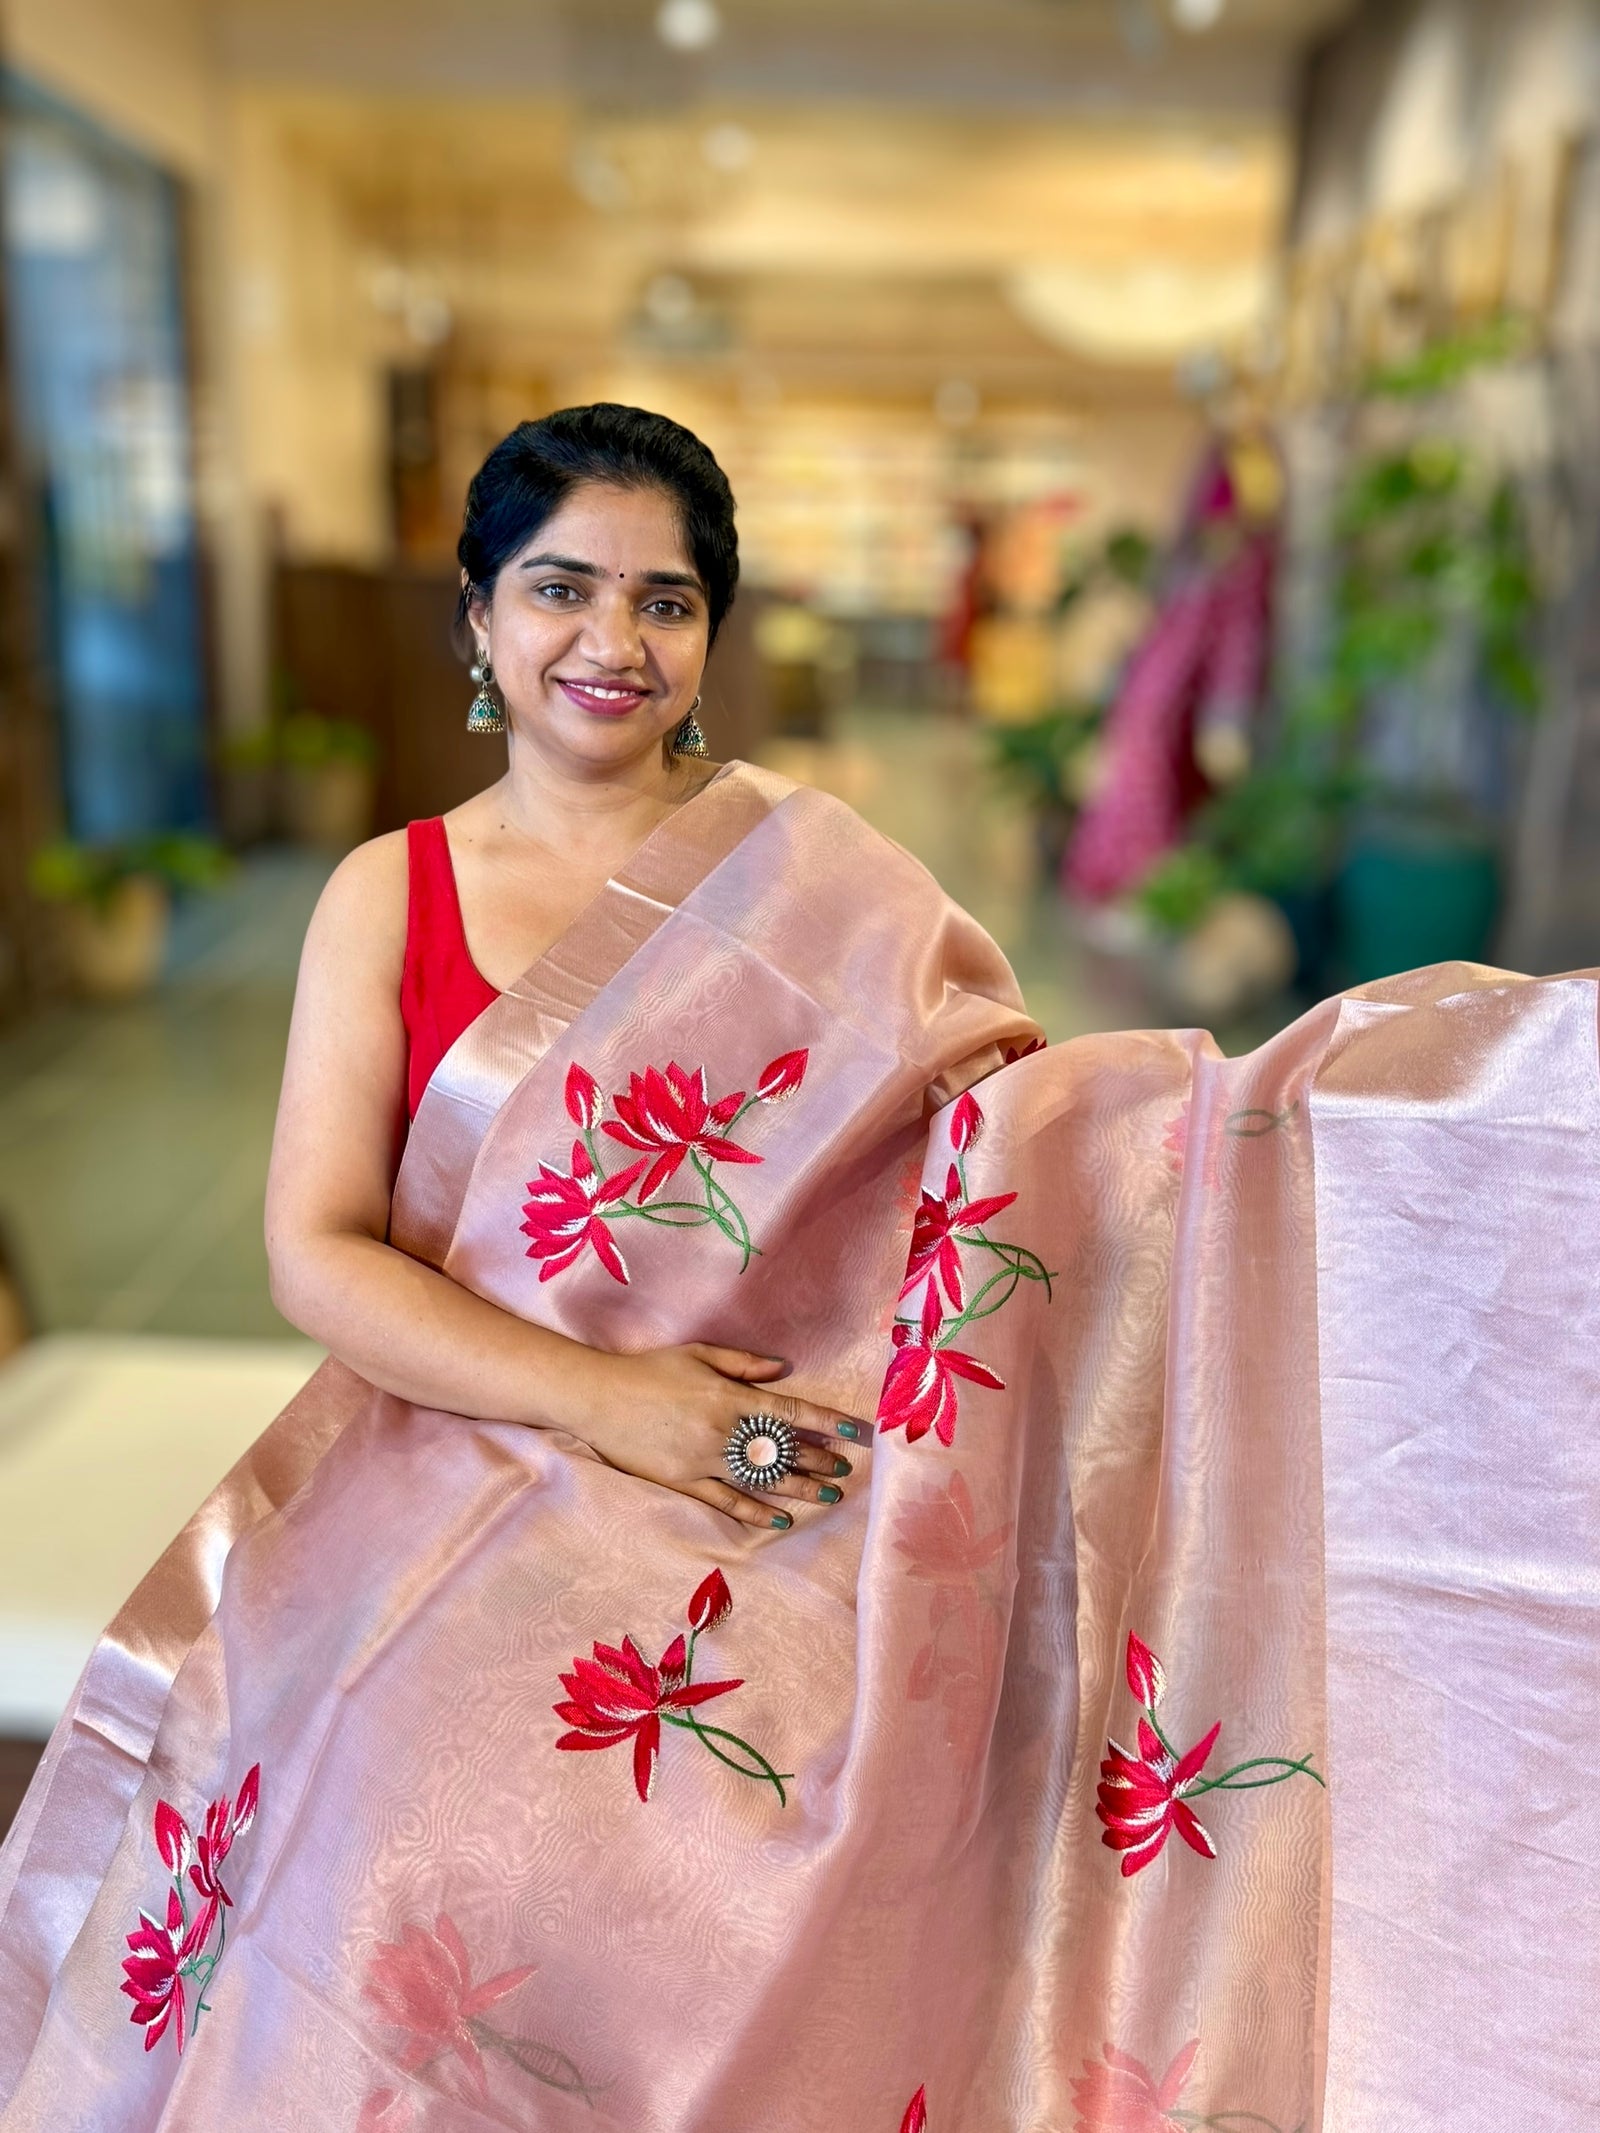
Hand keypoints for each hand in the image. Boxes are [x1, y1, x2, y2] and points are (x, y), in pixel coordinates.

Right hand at [560, 1342, 865, 1531]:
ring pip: (761, 1479)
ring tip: (827, 1496)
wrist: (599, 1398)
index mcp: (729, 1397)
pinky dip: (756, 1511)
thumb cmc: (650, 1371)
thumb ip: (743, 1364)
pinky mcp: (684, 1482)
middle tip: (844, 1469)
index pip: (791, 1412)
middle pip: (781, 1450)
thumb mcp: (699, 1355)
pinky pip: (727, 1501)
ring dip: (798, 1488)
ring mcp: (703, 1460)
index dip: (827, 1423)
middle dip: (817, 1460)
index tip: (856, 1433)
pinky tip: (781, 1519)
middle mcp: (722, 1431)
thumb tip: (783, 1369)